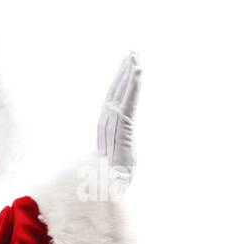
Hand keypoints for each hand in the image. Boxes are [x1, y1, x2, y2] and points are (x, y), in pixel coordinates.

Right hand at [97, 51, 140, 183]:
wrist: (108, 191)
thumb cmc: (110, 179)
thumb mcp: (114, 160)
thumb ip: (114, 150)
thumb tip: (115, 152)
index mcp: (105, 127)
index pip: (112, 98)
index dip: (119, 81)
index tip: (126, 65)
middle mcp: (106, 122)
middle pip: (115, 90)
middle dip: (123, 70)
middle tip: (132, 51)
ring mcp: (113, 123)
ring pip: (121, 92)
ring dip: (128, 72)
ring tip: (135, 56)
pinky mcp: (122, 127)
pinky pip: (128, 101)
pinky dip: (133, 85)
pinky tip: (138, 71)